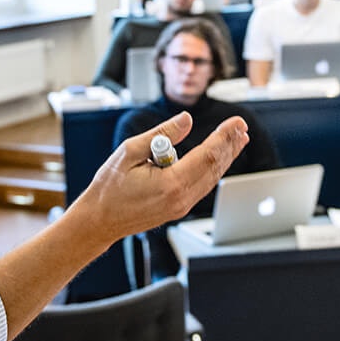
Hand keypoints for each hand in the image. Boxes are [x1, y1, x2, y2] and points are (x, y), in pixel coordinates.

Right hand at [75, 112, 248, 243]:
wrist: (99, 221)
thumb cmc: (109, 188)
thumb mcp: (130, 152)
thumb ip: (162, 135)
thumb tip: (186, 119)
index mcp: (170, 184)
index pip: (206, 156)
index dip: (224, 137)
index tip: (235, 122)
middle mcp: (181, 198)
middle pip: (214, 168)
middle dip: (230, 144)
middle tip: (241, 126)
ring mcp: (181, 206)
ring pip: (211, 178)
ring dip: (225, 157)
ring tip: (238, 139)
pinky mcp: (178, 208)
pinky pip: (202, 185)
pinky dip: (212, 169)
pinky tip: (217, 159)